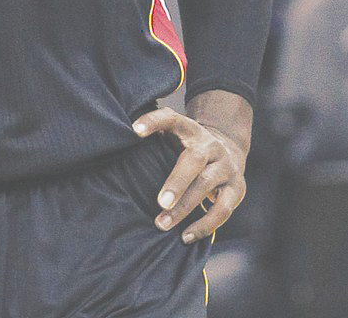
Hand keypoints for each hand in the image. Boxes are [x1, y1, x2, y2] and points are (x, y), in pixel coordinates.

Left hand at [133, 105, 246, 242]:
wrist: (229, 148)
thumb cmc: (187, 144)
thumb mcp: (173, 132)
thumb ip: (153, 132)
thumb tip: (118, 135)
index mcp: (190, 128)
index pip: (170, 119)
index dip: (153, 121)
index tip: (134, 130)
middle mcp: (210, 145)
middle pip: (194, 160)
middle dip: (176, 182)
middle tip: (159, 202)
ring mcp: (226, 166)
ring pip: (206, 186)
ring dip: (184, 208)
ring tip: (161, 224)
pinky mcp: (237, 189)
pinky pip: (222, 210)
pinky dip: (204, 225)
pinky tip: (185, 236)